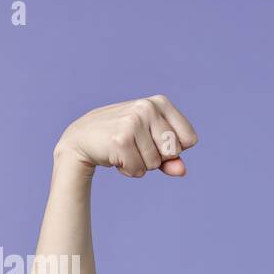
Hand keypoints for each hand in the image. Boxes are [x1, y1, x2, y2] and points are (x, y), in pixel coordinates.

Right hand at [53, 94, 197, 177]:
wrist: (83, 138)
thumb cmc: (124, 140)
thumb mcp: (152, 145)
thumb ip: (171, 159)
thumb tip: (182, 170)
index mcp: (160, 103)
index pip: (190, 139)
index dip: (175, 149)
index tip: (154, 141)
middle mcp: (148, 107)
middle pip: (174, 152)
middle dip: (158, 158)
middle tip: (136, 146)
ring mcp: (134, 121)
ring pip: (155, 163)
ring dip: (141, 165)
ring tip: (125, 149)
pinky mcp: (121, 139)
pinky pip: (139, 170)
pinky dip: (129, 170)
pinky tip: (116, 156)